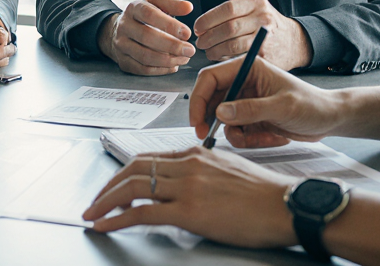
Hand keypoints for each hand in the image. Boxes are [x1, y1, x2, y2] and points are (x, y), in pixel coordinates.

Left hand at [82, 147, 295, 247]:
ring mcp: (187, 187)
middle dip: (108, 186)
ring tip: (93, 215)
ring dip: (105, 202)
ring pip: (132, 187)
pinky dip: (116, 218)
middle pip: (133, 169)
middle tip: (95, 202)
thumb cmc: (265, 196)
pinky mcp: (189, 211)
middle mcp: (187, 164)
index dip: (124, 174)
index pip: (148, 159)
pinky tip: (105, 225)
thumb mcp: (229, 171)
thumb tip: (184, 187)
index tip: (113, 187)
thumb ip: (202, 173)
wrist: (286, 206)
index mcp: (195, 153)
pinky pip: (142, 212)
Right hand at [98, 0, 194, 74]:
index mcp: (134, 7)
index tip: (187, 33)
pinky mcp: (123, 61)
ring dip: (168, 60)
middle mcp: (124, 26)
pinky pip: (142, 69)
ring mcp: (121, 44)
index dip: (169, 25)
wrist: (124, 27)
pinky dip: (161, 70)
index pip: (149, 15)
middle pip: (146, 37)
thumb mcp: (157, 1)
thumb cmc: (147, 13)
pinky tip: (174, 66)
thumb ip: (172, 3)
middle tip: (190, 50)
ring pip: (144, 56)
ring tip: (184, 58)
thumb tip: (188, 7)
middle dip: (171, 45)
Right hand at [189, 55, 342, 147]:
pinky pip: (237, 132)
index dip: (198, 99)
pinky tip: (273, 137)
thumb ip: (251, 109)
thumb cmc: (312, 105)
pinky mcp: (250, 118)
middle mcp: (242, 83)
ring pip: (222, 121)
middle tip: (209, 138)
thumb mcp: (283, 107)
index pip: (210, 78)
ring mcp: (245, 101)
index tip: (197, 122)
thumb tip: (220, 112)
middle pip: (210, 100)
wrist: (329, 119)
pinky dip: (251, 140)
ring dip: (239, 135)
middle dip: (211, 121)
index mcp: (247, 68)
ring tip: (266, 137)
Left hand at [192, 0, 312, 68]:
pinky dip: (226, 58)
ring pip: (233, 44)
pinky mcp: (265, 55)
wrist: (291, 41)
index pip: (228, 8)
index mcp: (256, 2)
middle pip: (229, 28)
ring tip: (207, 50)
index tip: (198, 26)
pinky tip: (219, 56)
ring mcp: (265, 38)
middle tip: (199, 41)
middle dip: (209, 36)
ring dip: (214, 49)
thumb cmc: (263, 17)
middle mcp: (263, 18)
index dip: (209, 18)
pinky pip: (239, 57)